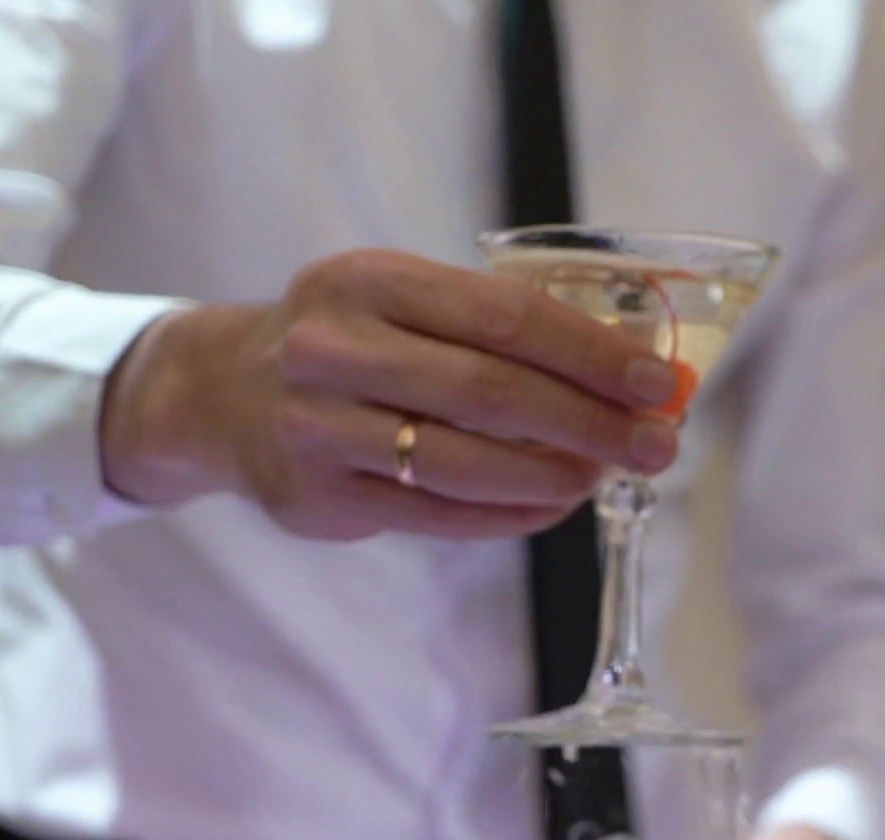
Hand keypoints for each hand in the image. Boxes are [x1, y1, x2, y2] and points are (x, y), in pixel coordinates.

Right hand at [99, 249, 688, 539]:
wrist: (224, 394)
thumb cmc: (353, 342)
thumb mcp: (405, 299)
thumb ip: (499, 324)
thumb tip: (628, 372)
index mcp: (371, 281)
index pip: (506, 317)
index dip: (593, 354)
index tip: (659, 382)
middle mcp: (334, 348)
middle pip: (489, 393)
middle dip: (590, 422)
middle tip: (656, 444)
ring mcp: (317, 426)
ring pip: (461, 463)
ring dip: (552, 476)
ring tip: (605, 476)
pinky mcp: (317, 496)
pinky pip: (435, 513)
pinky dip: (509, 513)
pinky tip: (554, 504)